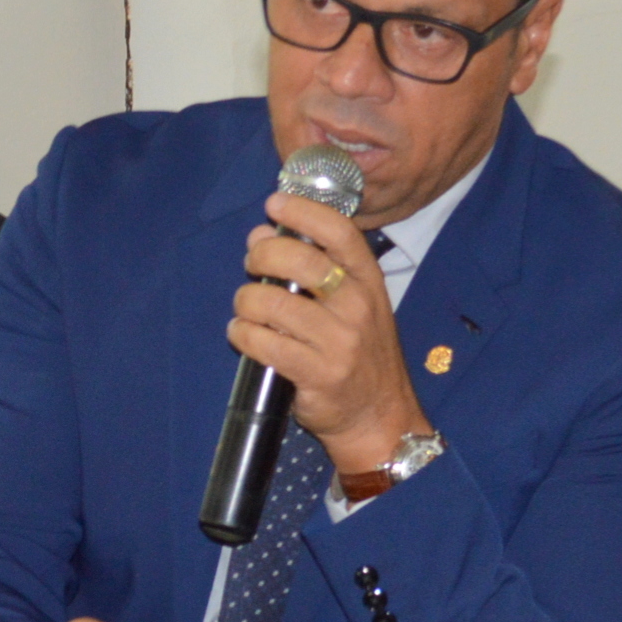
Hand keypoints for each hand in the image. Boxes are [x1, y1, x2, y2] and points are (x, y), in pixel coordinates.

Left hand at [233, 191, 433, 476]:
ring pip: (272, 302)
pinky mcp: (317, 374)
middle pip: (299, 260)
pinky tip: (243, 334)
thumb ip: (315, 270)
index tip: (274, 204)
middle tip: (251, 263)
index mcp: (369, 282)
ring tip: (245, 308)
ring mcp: (338, 341)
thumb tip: (263, 233)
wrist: (379, 417)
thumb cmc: (359, 355)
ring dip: (246, 301)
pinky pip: (263, 343)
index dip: (302, 212)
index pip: (339, 232)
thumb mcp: (355, 306)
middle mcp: (358, 306)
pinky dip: (242, 334)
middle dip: (261, 255)